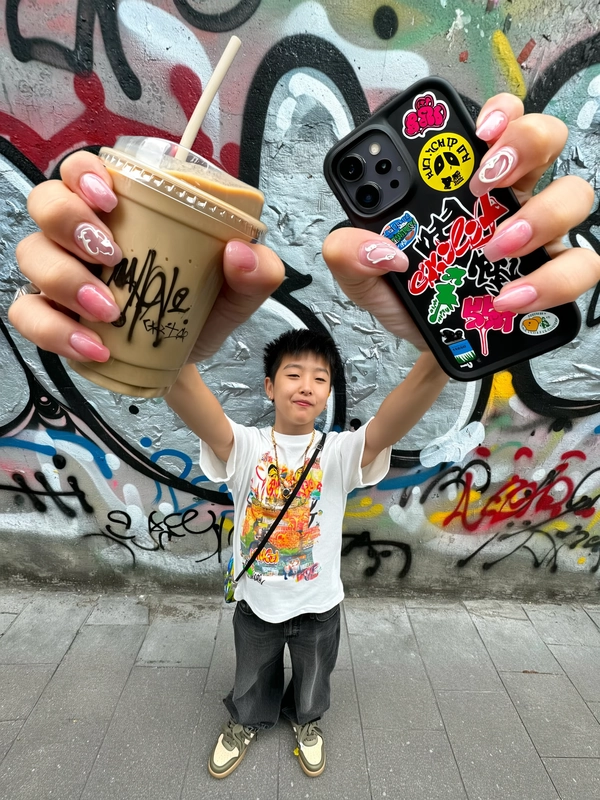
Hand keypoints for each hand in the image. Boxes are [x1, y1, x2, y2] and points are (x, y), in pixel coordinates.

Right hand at [9, 151, 284, 362]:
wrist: (184, 358)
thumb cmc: (202, 308)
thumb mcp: (238, 292)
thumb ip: (256, 272)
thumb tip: (240, 253)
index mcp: (122, 211)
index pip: (82, 170)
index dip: (84, 174)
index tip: (111, 199)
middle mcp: (80, 235)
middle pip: (45, 203)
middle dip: (69, 222)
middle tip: (111, 255)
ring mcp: (58, 273)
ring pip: (30, 254)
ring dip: (65, 279)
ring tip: (109, 310)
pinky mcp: (49, 316)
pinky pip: (28, 313)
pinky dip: (56, 330)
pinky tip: (95, 346)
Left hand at [322, 93, 596, 345]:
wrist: (428, 346)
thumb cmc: (406, 297)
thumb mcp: (363, 276)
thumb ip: (348, 255)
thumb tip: (372, 245)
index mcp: (464, 181)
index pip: (495, 123)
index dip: (497, 110)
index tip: (476, 131)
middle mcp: (509, 197)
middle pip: (545, 139)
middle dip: (524, 143)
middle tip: (484, 182)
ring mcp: (538, 235)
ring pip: (575, 195)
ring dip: (540, 215)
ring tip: (493, 248)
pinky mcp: (553, 277)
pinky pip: (579, 267)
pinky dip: (551, 281)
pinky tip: (510, 299)